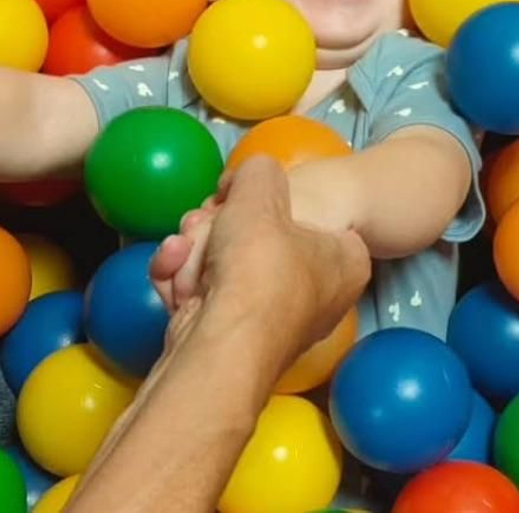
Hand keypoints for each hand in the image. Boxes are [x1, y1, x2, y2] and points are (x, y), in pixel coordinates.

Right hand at [149, 157, 370, 351]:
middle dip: (217, 227)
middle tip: (205, 224)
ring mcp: (272, 320)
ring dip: (194, 250)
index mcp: (346, 262)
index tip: (244, 199)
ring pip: (225, 263)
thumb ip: (258, 170)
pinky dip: (183, 280)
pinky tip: (173, 271)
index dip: (271, 201)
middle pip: (259, 238)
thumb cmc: (256, 269)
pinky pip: (206, 293)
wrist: (219, 348)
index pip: (313, 213)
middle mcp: (317, 295)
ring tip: (184, 250)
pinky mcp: (232, 337)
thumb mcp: (260, 191)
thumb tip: (248, 179)